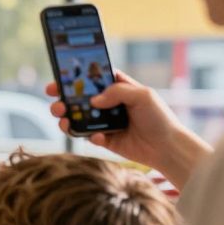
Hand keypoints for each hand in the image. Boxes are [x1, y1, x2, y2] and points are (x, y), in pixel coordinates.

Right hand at [45, 70, 210, 186]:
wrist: (167, 148)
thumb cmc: (159, 117)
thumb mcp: (142, 95)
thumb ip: (117, 91)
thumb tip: (93, 100)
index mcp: (118, 87)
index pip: (93, 77)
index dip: (75, 76)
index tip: (60, 77)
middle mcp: (109, 103)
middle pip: (80, 98)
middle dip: (64, 99)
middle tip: (56, 102)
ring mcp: (105, 121)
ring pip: (78, 117)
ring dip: (67, 118)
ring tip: (64, 119)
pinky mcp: (104, 139)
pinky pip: (88, 136)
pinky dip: (88, 136)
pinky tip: (99, 137)